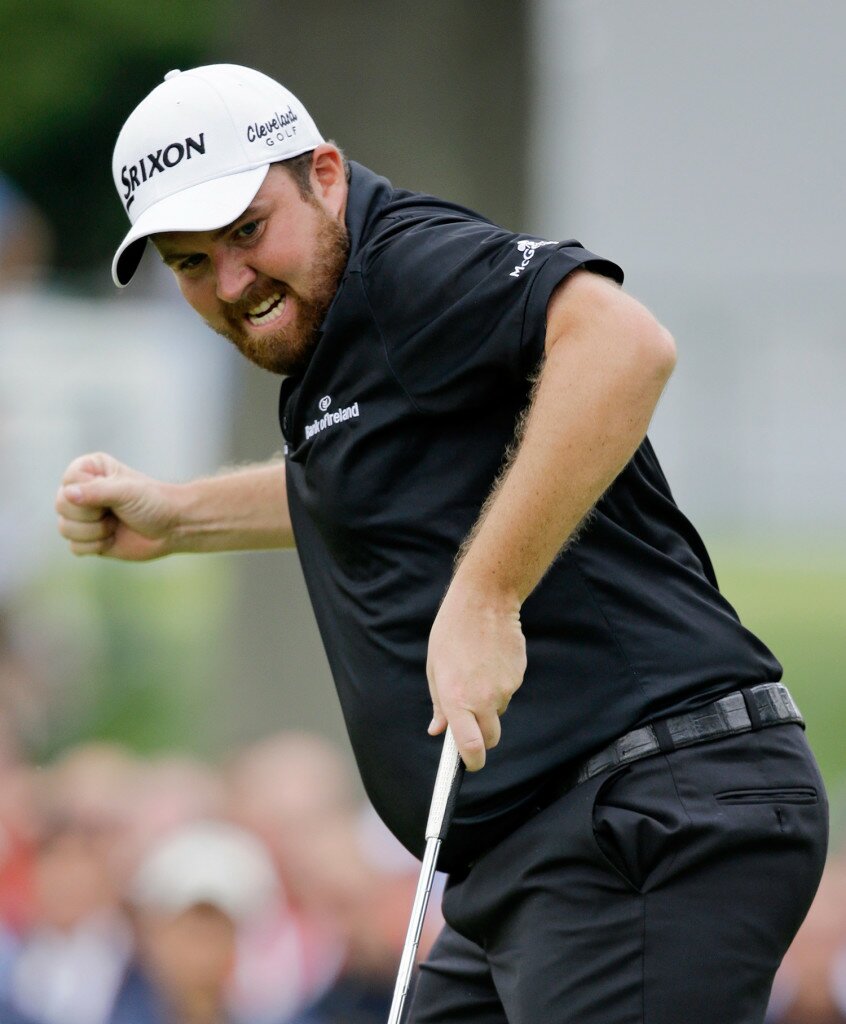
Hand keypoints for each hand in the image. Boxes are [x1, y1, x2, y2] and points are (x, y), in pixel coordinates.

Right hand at [55, 453, 178, 560]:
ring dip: (95, 532)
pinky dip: (95, 546)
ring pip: (65, 529)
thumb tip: (67, 495)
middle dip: (91, 516)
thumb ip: (97, 491)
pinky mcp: (88, 538)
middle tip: (115, 512)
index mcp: (89, 470)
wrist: (173, 527)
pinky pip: (74, 547)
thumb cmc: (153, 502)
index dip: (87, 495)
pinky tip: (113, 538)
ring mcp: (83, 516)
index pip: (67, 483)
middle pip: (61, 507)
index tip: (112, 496)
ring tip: (115, 525)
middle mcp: (82, 490)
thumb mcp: (127, 491)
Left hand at [426, 577, 526, 770]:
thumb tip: (437, 731)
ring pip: (499, 710)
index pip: (470, 746)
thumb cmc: (452, 633)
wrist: (484, 602)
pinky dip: (499, 682)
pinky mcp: (518, 676)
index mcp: (456, 699)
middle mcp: (483, 698)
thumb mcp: (435, 668)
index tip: (470, 764)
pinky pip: (508, 690)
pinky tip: (490, 659)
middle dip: (482, 737)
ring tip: (476, 670)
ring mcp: (505, 688)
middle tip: (471, 721)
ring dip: (489, 702)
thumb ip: (439, 704)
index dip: (472, 761)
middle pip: (490, 737)